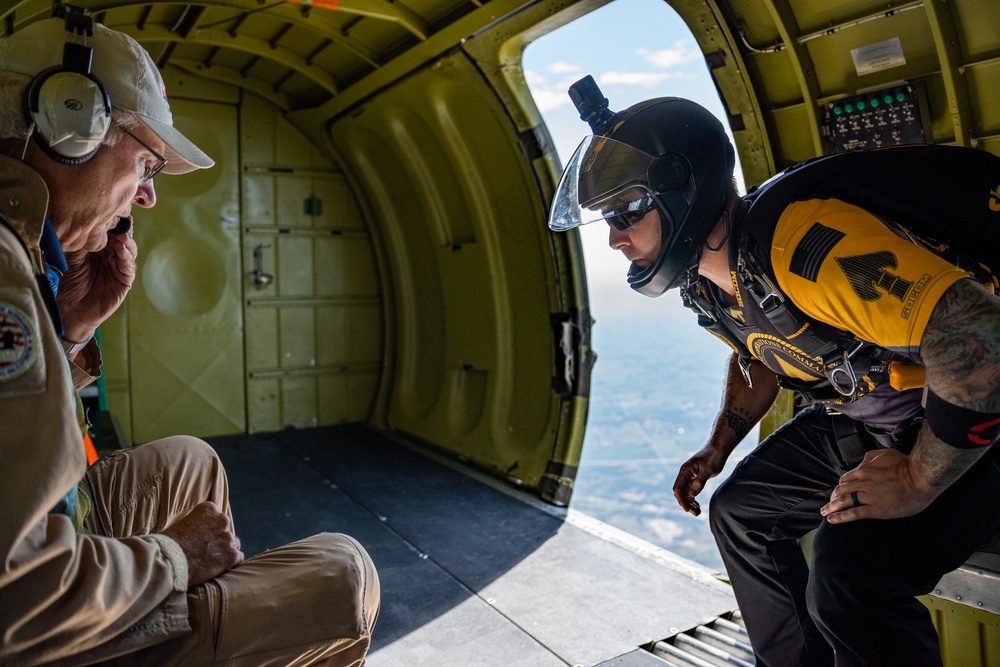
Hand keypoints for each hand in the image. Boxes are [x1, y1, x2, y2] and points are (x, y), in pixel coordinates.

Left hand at [57, 225, 137, 342]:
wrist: (71, 308)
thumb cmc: (68, 282)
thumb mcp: (70, 256)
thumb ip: (80, 240)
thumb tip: (86, 220)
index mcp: (98, 246)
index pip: (109, 228)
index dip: (110, 219)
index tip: (108, 208)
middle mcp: (111, 253)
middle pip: (122, 235)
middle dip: (121, 226)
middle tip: (118, 218)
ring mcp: (119, 266)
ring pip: (129, 247)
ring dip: (125, 240)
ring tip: (120, 234)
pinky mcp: (125, 279)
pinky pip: (128, 265)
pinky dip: (126, 256)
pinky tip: (121, 248)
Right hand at [162, 501, 243, 587]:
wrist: (167, 563)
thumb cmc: (167, 545)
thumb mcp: (180, 524)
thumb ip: (194, 523)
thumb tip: (197, 530)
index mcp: (209, 509)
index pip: (216, 517)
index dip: (208, 530)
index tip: (200, 538)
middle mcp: (222, 520)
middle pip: (225, 530)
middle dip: (218, 540)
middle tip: (205, 552)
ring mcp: (228, 537)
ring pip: (233, 544)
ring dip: (224, 551)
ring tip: (209, 561)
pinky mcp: (232, 555)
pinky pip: (237, 558)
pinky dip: (228, 563)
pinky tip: (216, 568)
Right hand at [673, 447, 726, 515]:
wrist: (719, 447)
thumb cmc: (714, 456)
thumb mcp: (709, 470)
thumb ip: (699, 482)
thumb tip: (691, 495)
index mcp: (685, 471)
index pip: (678, 488)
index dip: (682, 500)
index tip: (688, 510)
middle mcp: (685, 474)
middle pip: (681, 492)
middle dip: (686, 504)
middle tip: (696, 513)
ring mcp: (689, 476)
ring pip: (686, 493)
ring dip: (690, 503)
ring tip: (698, 513)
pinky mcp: (695, 478)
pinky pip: (690, 491)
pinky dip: (693, 499)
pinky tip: (698, 505)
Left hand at [821, 448, 942, 523]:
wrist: (920, 478)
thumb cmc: (907, 466)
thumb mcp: (886, 454)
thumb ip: (871, 457)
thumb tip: (862, 462)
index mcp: (864, 470)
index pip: (846, 479)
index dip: (840, 486)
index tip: (837, 491)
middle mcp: (862, 482)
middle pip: (841, 490)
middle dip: (832, 498)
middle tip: (828, 504)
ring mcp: (867, 496)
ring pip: (843, 501)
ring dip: (831, 507)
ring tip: (825, 513)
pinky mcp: (875, 509)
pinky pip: (853, 514)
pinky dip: (840, 517)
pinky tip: (832, 520)